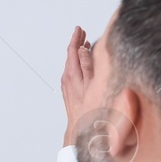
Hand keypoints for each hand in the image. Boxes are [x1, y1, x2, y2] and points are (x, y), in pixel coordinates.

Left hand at [60, 26, 93, 146]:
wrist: (81, 132)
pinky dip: (78, 63)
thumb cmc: (90, 112)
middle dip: (77, 42)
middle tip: (82, 32)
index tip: (80, 29)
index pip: (73, 51)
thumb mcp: (92, 86)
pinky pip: (73, 71)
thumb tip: (84, 49)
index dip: (76, 39)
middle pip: (71, 56)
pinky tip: (84, 62)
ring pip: (72, 64)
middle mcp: (68, 79)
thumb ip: (88, 66)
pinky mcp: (70, 91)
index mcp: (72, 75)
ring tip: (84, 43)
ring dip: (78, 52)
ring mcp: (68, 86)